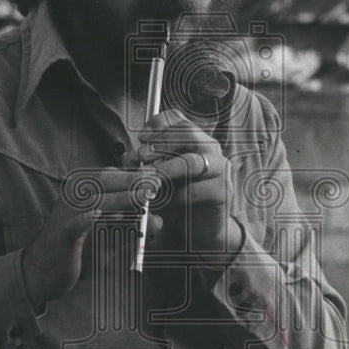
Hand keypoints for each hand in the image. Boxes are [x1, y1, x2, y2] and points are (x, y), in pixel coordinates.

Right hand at [21, 168, 163, 307]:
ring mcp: (65, 214)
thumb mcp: (107, 238)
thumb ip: (131, 228)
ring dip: (121, 197)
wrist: (40, 273)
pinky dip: (86, 218)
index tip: (157, 176)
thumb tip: (158, 220)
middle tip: (156, 183)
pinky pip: (75, 223)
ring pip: (95, 200)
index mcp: (80, 192)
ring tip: (144, 196)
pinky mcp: (62, 234)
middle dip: (132, 180)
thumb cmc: (76, 252)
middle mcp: (72, 198)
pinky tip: (98, 215)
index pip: (109, 175)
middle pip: (104, 181)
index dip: (134, 173)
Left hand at [137, 108, 242, 256]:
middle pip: (188, 135)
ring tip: (148, 179)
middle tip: (141, 157)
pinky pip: (195, 191)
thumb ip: (146, 167)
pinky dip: (174, 197)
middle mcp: (210, 150)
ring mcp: (220, 170)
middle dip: (161, 145)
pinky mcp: (222, 192)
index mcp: (195, 140)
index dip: (160, 123)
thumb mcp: (159, 178)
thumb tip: (125, 162)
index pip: (180, 119)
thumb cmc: (178, 200)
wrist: (200, 229)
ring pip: (192, 162)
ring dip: (166, 169)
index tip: (141, 136)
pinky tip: (161, 202)